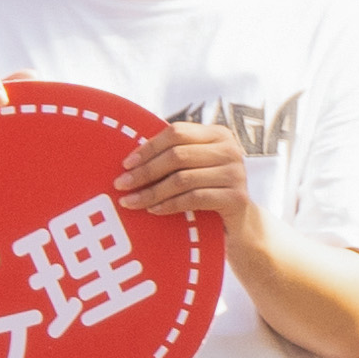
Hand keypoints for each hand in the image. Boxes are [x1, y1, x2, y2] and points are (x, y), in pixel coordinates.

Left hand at [115, 119, 252, 224]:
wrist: (237, 225)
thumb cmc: (206, 192)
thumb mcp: (192, 168)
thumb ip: (172, 156)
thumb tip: (129, 160)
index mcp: (217, 134)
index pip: (177, 132)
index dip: (149, 147)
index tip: (126, 164)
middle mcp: (230, 149)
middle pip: (178, 155)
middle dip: (145, 171)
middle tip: (121, 185)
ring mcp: (236, 173)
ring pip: (183, 179)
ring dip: (152, 192)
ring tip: (131, 201)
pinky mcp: (236, 198)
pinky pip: (194, 199)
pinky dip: (170, 205)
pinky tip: (154, 210)